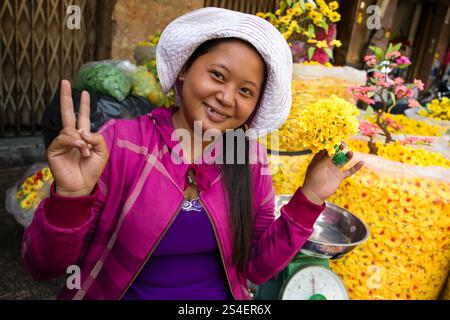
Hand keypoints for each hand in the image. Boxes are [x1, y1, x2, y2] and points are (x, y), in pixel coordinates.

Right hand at [47, 80, 108, 196]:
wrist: (82, 185)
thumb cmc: (92, 170)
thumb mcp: (103, 152)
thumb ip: (98, 138)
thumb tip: (83, 131)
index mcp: (83, 136)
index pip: (82, 117)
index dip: (83, 105)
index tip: (85, 92)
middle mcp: (71, 136)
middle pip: (67, 113)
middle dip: (66, 97)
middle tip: (64, 81)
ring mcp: (61, 142)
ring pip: (70, 130)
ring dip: (81, 141)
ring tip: (86, 152)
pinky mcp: (54, 149)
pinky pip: (64, 138)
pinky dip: (74, 143)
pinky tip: (80, 150)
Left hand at [301, 143, 363, 204]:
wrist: (315, 193)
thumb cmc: (313, 178)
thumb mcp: (318, 166)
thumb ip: (326, 157)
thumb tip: (334, 147)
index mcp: (319, 159)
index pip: (326, 149)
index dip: (331, 143)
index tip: (336, 138)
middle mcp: (327, 163)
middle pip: (336, 153)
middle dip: (340, 148)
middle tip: (343, 144)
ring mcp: (334, 170)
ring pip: (343, 160)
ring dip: (347, 156)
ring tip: (350, 152)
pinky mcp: (339, 177)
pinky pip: (349, 171)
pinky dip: (356, 167)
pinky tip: (362, 162)